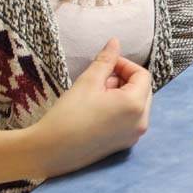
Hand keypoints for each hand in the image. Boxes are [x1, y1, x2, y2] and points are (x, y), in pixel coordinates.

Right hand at [30, 39, 152, 178]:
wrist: (49, 151)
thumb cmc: (68, 114)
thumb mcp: (88, 81)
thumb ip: (106, 60)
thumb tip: (115, 41)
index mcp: (135, 105)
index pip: (142, 75)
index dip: (125, 65)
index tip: (106, 64)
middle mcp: (141, 122)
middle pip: (143, 90)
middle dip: (124, 80)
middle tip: (100, 80)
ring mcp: (134, 135)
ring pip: (137, 104)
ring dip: (122, 94)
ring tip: (96, 95)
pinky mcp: (124, 144)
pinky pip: (130, 119)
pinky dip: (120, 109)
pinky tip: (97, 110)